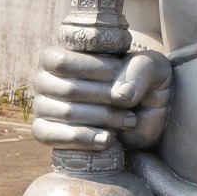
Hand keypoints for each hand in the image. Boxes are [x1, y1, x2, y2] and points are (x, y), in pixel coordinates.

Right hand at [32, 45, 172, 151]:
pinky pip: (51, 136)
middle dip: (104, 98)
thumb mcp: (152, 68)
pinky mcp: (47, 132)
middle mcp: (46, 80)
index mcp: (62, 55)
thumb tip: (119, 96)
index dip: (93, 69)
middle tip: (128, 104)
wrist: (146, 116)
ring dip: (102, 118)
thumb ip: (140, 72)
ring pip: (66, 113)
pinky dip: (82, 139)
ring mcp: (44, 107)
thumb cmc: (143, 83)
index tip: (118, 74)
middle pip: (68, 89)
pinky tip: (107, 140)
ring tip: (127, 121)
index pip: (63, 61)